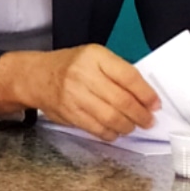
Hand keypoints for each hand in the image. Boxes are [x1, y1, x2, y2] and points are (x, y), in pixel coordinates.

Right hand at [0, 44, 157, 140]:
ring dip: (127, 126)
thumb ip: (117, 72)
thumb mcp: (94, 58)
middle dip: (140, 115)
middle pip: (122, 100)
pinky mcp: (69, 113)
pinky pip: (96, 128)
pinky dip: (110, 134)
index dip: (146, 94)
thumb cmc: (69, 67)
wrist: (34, 76)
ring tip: (132, 126)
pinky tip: (114, 131)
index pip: (129, 77)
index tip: (155, 104)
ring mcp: (74, 95)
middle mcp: (83, 74)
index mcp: (94, 56)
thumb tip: (145, 98)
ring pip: (111, 117)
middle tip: (148, 120)